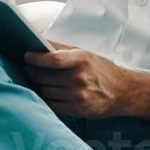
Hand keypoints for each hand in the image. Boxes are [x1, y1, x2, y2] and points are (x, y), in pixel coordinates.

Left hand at [23, 42, 138, 117]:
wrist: (123, 92)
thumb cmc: (101, 70)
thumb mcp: (85, 54)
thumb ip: (61, 48)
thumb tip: (39, 40)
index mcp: (82, 60)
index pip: (53, 59)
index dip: (36, 59)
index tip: (26, 56)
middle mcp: (80, 78)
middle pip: (45, 77)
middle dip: (32, 72)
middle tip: (27, 69)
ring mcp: (79, 95)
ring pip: (46, 91)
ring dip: (38, 86)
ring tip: (37, 81)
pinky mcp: (78, 110)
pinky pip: (52, 105)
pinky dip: (46, 99)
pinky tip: (46, 93)